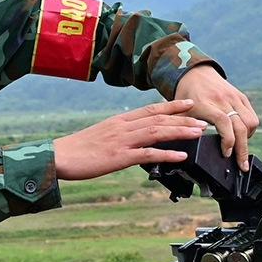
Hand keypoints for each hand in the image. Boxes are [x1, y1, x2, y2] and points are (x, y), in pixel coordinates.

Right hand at [52, 101, 207, 180]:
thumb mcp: (101, 136)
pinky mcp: (118, 156)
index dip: (172, 106)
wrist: (58, 157)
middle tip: (203, 120)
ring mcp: (121, 141)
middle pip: (158, 118)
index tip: (189, 103)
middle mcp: (123, 127)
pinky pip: (147, 154)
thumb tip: (135, 140)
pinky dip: (167, 153)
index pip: (150, 109)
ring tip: (198, 133)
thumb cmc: (77, 150)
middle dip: (183, 119)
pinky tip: (181, 156)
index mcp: (119, 121)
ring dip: (180, 131)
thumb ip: (120, 135)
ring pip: (157, 132)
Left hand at [173, 66, 258, 168]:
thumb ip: (182, 128)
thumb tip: (183, 149)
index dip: (228, 140)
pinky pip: (252, 116)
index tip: (226, 154)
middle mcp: (222, 99)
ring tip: (240, 149)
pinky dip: (250, 129)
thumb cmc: (185, 95)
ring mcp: (234, 97)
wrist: (195, 72)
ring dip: (248, 139)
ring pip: (250, 122)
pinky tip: (242, 136)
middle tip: (241, 165)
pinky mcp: (241, 97)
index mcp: (205, 103)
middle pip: (240, 126)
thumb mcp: (179, 112)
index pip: (223, 122)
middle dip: (242, 149)